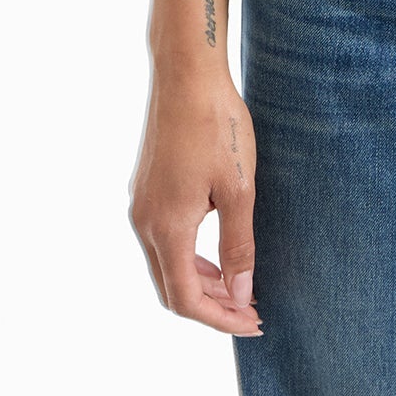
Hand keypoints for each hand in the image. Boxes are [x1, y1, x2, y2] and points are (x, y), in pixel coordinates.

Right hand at [129, 68, 262, 337]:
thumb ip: (238, 245)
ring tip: (240, 285)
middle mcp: (145, 221)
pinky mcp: (148, 188)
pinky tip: (219, 250)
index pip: (186, 298)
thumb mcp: (237, 187)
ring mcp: (143, 204)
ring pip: (167, 263)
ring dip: (202, 281)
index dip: (219, 318)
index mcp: (165, 227)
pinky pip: (165, 239)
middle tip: (251, 309)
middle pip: (172, 287)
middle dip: (211, 305)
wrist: (187, 73)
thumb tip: (240, 294)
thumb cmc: (217, 124)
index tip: (253, 322)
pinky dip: (191, 255)